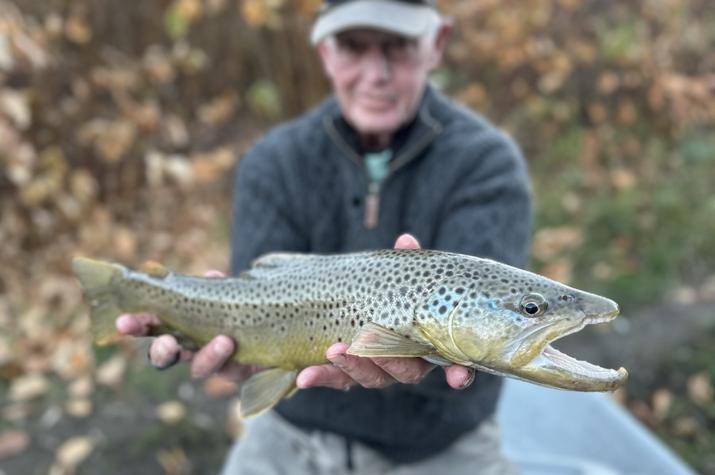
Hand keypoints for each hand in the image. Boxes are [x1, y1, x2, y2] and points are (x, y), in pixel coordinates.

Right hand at [116, 270, 258, 383]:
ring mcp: (212, 362)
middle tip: (167, 344)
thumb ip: (217, 288)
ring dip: (207, 355)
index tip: (124, 322)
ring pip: (199, 368)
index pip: (152, 326)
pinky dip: (230, 358)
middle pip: (166, 356)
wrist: (270, 334)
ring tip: (224, 341)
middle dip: (162, 351)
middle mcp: (191, 348)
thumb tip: (211, 275)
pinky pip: (230, 371)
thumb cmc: (240, 309)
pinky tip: (233, 344)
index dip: (137, 325)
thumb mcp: (227, 294)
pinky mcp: (237, 372)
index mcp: (179, 325)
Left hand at [295, 233, 475, 390]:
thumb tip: (405, 241)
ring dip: (352, 367)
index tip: (458, 377)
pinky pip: (338, 379)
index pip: (454, 365)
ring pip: (372, 378)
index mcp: (433, 345)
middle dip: (389, 362)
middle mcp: (409, 364)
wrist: (367, 303)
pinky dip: (322, 377)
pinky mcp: (351, 374)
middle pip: (406, 372)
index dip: (459, 373)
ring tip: (333, 351)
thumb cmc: (400, 292)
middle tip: (370, 349)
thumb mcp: (405, 277)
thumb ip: (408, 265)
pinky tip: (304, 377)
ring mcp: (380, 371)